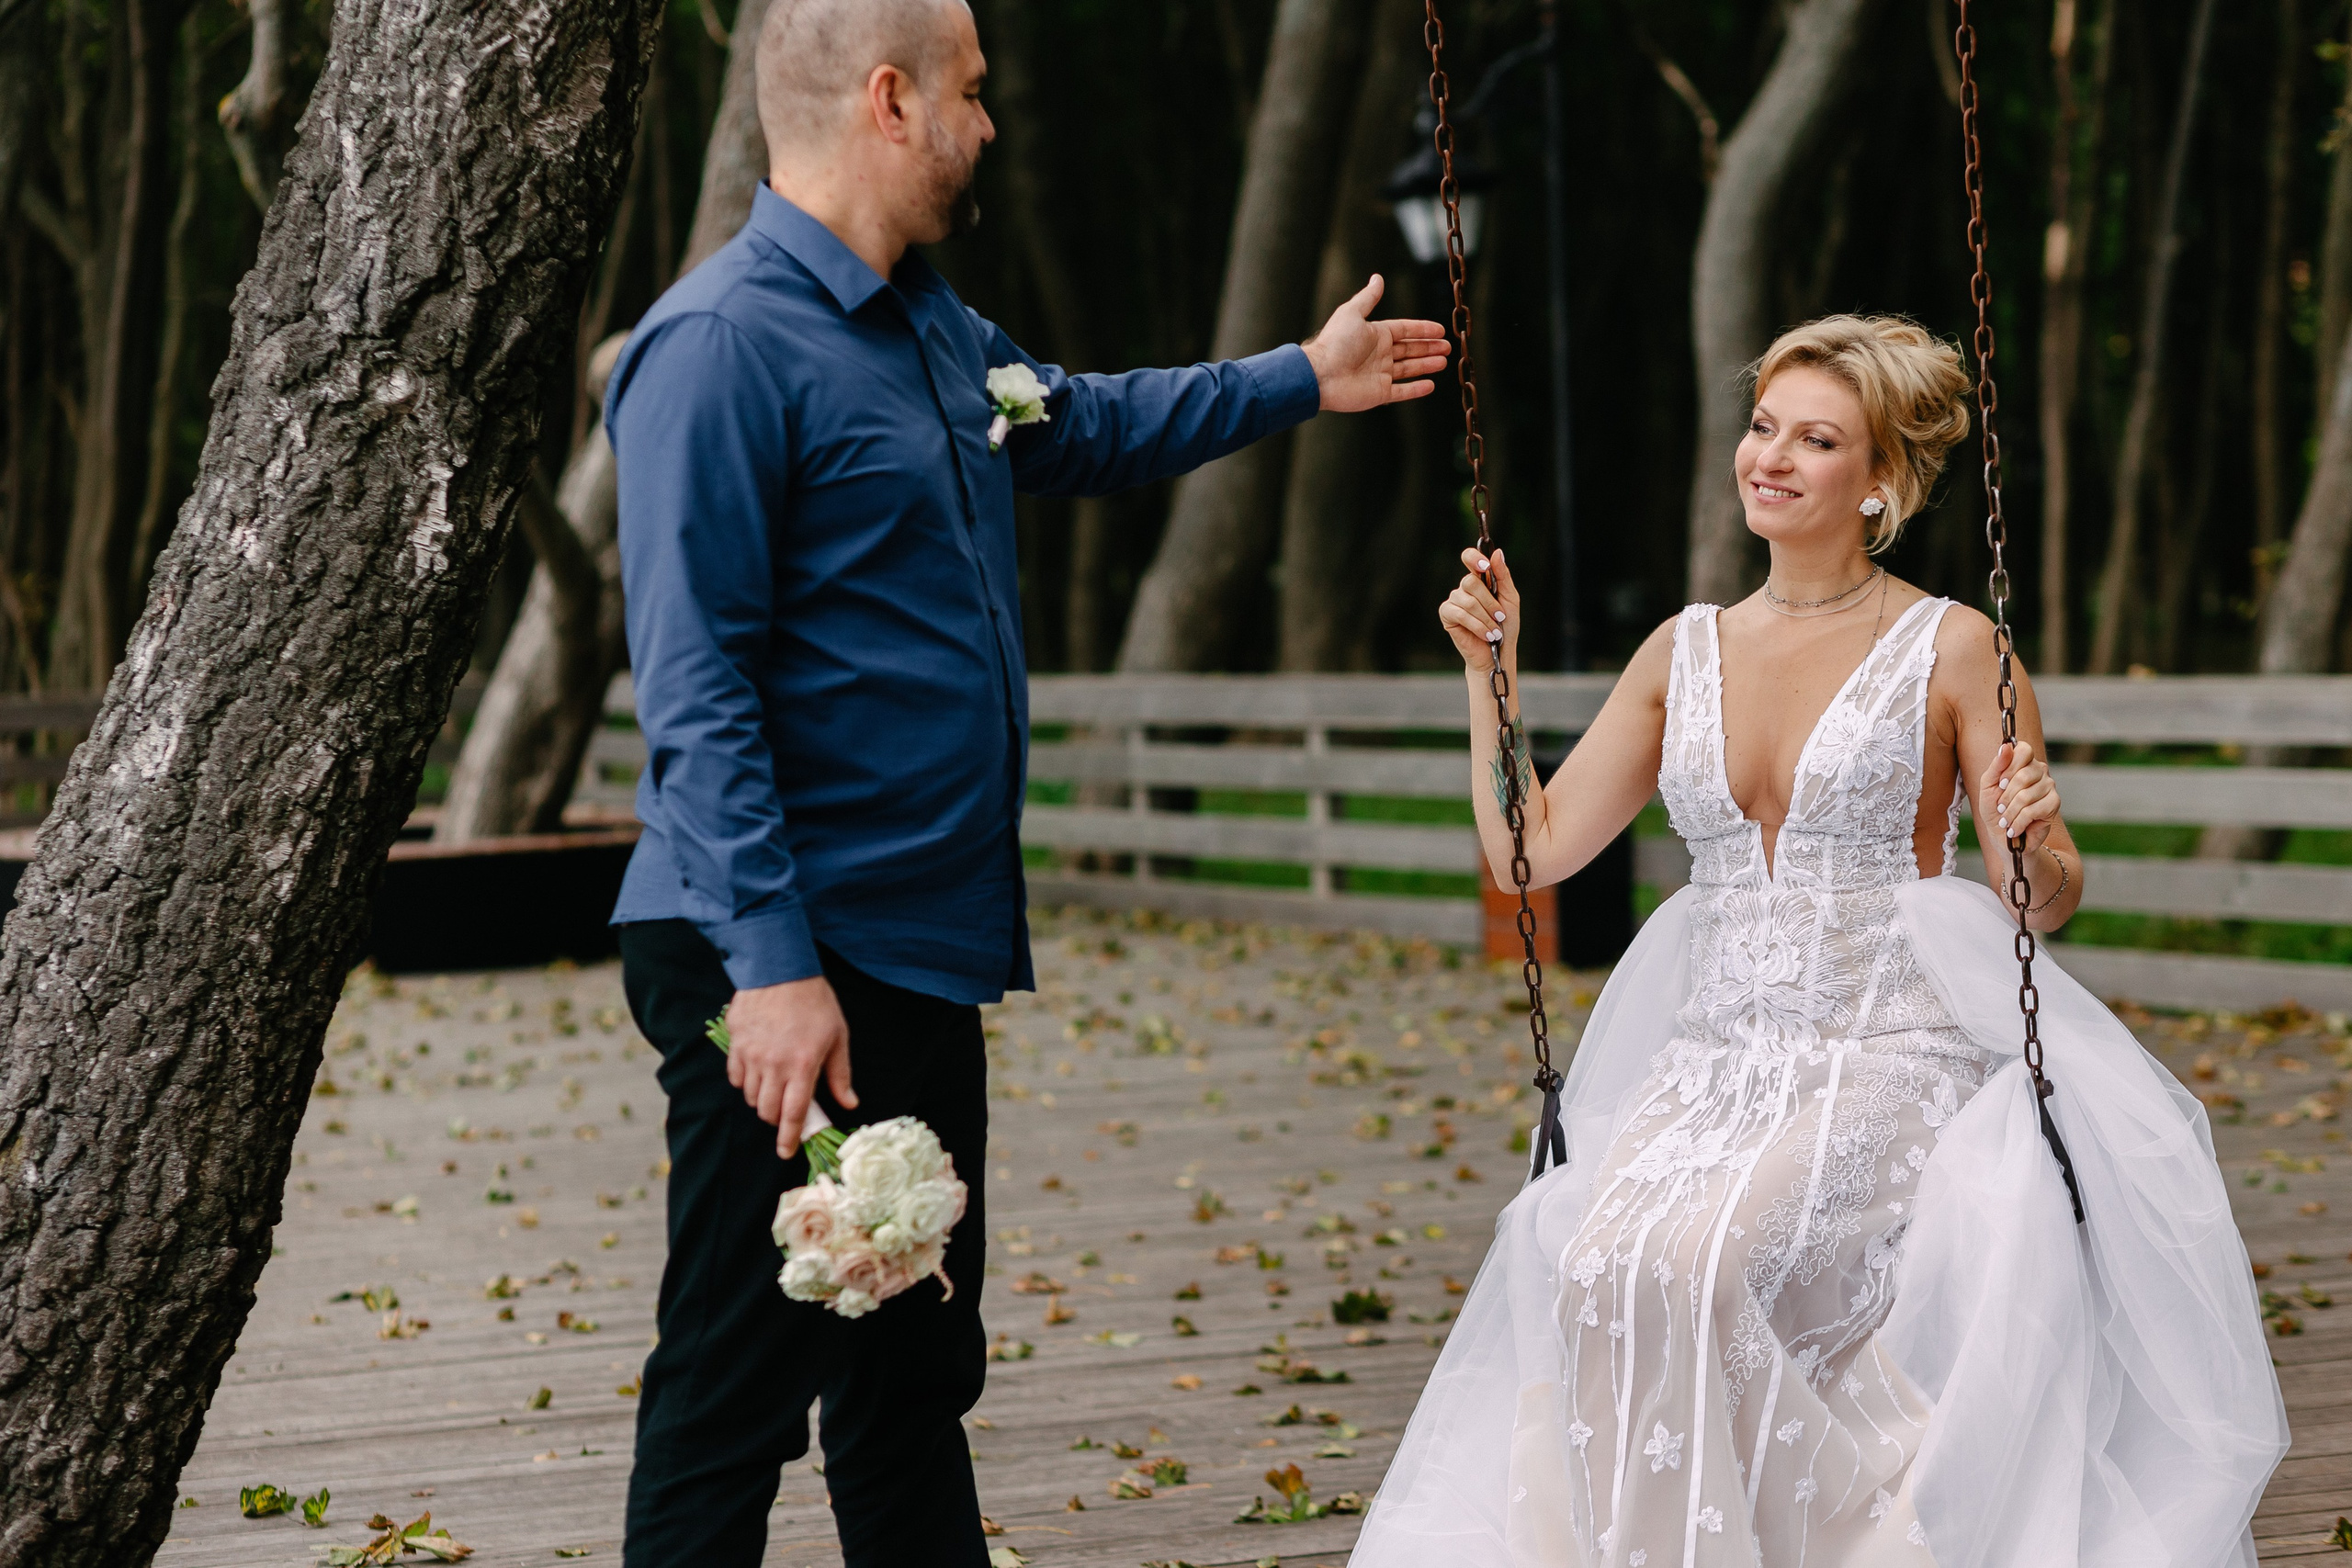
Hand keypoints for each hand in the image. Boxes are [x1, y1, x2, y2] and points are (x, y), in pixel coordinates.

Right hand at [723, 975, 857, 1158]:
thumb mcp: (838, 1037)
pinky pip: (735, 1077)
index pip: (794, 1113)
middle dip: (776, 1119)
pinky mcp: (735, 1044)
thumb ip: (840, 1074)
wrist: (780, 969)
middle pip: (767, 1110)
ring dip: (762, 1099)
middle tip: (785, 1111)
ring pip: (750, 1095)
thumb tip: (848, 1103)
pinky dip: (745, 1081)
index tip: (786, 1151)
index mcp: (802, 1066)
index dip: (790, 1137)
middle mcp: (773, 1065)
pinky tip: (757, 1070)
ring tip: (774, 1085)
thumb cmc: (816, 1003)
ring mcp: (751, 1055)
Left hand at [1301, 275, 1450, 412]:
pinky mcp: (1379, 393)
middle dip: (1429, 348)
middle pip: (1410, 349)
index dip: (1423, 330)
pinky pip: (1402, 391)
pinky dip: (1416, 389)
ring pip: (1409, 369)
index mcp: (1375, 335)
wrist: (1320, 374)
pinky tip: (1431, 385)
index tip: (1440, 330)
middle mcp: (1379, 354)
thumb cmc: (1335, 342)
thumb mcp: (1353, 313)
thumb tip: (1377, 277)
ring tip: (1444, 362)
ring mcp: (1380, 374)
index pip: (1405, 330)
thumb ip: (1368, 297)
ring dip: (1427, 365)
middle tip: (1448, 347)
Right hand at [1438, 545, 1518, 671]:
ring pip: (1468, 601)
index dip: (1474, 557)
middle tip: (1500, 617)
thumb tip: (1497, 552)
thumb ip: (1503, 576)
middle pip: (1471, 582)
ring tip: (1495, 632)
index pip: (1469, 557)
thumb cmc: (1505, 626)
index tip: (1485, 566)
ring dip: (1485, 618)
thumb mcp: (1510, 599)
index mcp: (1480, 579)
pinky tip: (1485, 635)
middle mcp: (1464, 588)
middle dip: (1489, 602)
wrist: (1497, 653)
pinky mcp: (1447, 615)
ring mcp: (1454, 600)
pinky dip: (1477, 626)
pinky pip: (1460, 614)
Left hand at [1977, 739, 2059, 852]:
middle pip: (2023, 775)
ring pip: (2026, 796)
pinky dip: (2018, 822)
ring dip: (2010, 812)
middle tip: (2000, 807)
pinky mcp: (2054, 804)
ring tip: (2006, 820)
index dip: (2009, 766)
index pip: (2024, 749)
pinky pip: (2032, 810)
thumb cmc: (1995, 809)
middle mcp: (2040, 771)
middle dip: (2005, 796)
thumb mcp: (1988, 786)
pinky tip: (2014, 828)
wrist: (2003, 836)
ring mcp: (2049, 786)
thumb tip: (2006, 747)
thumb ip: (1996, 766)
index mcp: (2024, 762)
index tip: (2000, 783)